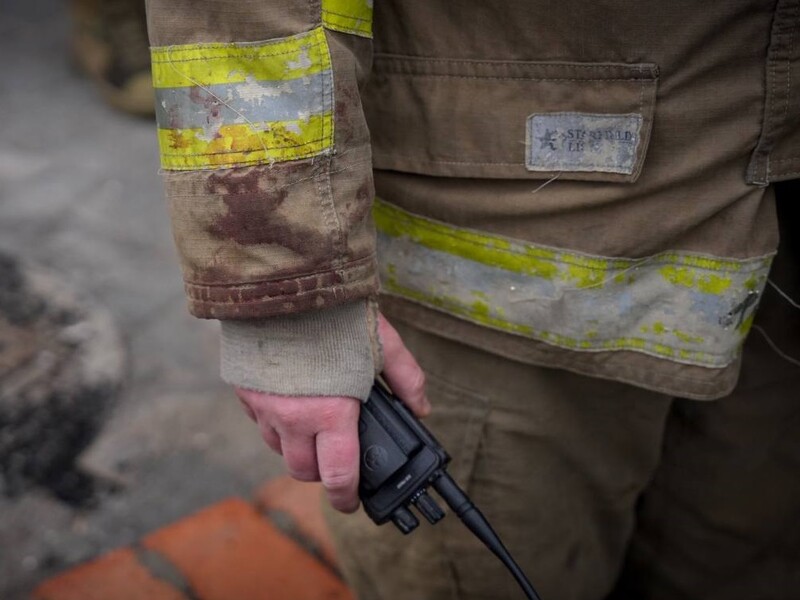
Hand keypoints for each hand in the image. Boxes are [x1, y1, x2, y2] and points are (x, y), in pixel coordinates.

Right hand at [234, 314, 430, 512]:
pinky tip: (290, 401)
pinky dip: (275, 422)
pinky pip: (258, 421)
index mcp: (331, 412)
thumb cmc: (336, 312)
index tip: (352, 501)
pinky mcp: (244, 389)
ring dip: (296, 447)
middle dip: (321, 472)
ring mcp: (263, 405)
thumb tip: (422, 408)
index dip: (347, 497)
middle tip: (336, 458)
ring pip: (278, 447)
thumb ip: (407, 379)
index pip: (339, 474)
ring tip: (314, 426)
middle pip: (303, 470)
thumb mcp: (383, 343)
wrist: (284, 280)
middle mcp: (292, 417)